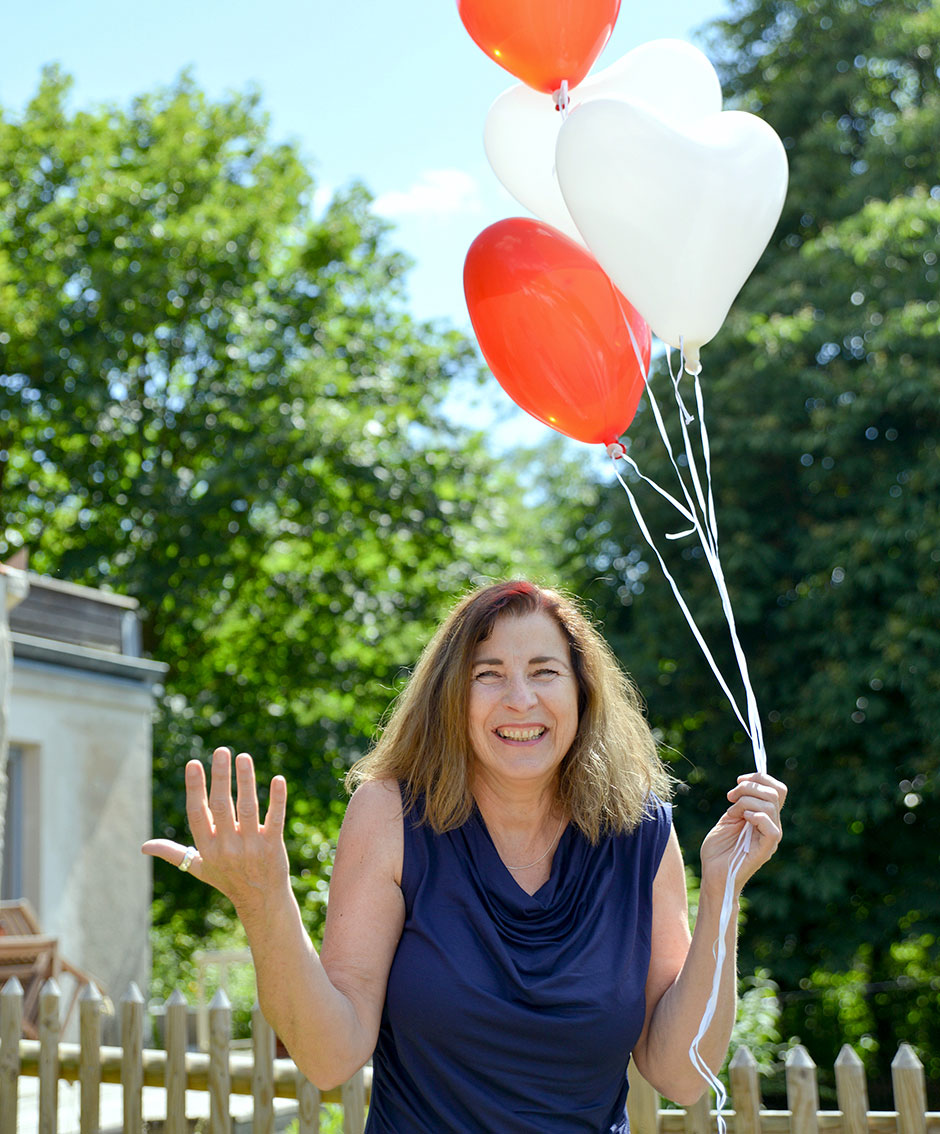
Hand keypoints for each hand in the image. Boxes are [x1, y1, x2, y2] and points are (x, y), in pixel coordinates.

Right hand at [142, 747, 290, 913]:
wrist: (261, 901)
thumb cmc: (228, 879)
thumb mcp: (199, 868)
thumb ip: (174, 853)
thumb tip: (144, 846)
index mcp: (207, 847)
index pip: (197, 813)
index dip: (195, 788)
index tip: (193, 763)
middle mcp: (227, 847)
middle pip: (222, 806)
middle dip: (220, 777)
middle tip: (221, 751)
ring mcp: (251, 847)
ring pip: (248, 808)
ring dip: (246, 781)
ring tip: (243, 757)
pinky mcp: (273, 846)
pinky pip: (275, 819)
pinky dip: (277, 799)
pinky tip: (277, 779)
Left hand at [699, 772, 785, 896]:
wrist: (713, 874)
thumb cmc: (718, 850)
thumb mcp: (728, 819)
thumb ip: (740, 804)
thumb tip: (746, 784)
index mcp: (764, 817)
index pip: (777, 790)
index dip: (760, 778)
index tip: (739, 780)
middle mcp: (772, 825)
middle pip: (775, 793)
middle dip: (749, 787)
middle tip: (730, 796)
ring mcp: (770, 837)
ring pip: (770, 805)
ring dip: (746, 801)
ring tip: (731, 813)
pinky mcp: (766, 849)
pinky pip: (771, 827)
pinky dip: (756, 816)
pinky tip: (742, 819)